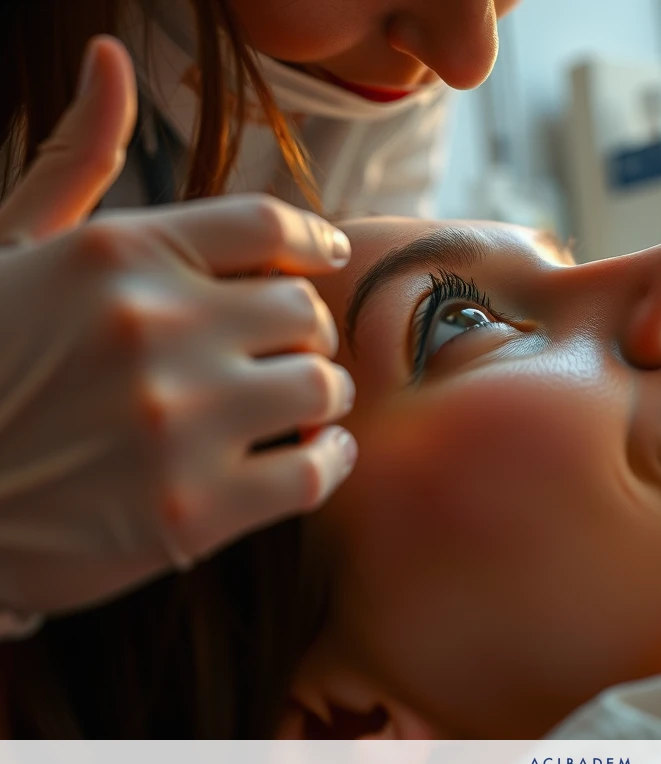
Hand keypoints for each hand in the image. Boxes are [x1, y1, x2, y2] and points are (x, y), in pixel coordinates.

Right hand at [0, 36, 357, 617]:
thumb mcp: (11, 248)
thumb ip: (75, 160)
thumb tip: (108, 56)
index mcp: (115, 255)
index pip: (267, 227)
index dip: (311, 245)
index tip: (323, 262)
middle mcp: (152, 328)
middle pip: (306, 312)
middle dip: (306, 334)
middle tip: (289, 354)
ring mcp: (175, 422)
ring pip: (324, 387)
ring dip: (323, 399)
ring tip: (299, 408)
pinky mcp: (192, 512)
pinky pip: (317, 470)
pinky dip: (329, 462)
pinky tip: (312, 455)